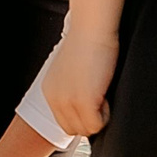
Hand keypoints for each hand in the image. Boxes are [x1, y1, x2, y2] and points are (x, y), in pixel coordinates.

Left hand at [48, 0, 123, 137]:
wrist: (92, 27)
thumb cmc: (88, 41)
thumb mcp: (72, 68)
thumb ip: (73, 87)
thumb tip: (88, 99)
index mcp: (49, 91)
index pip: (64, 121)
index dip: (83, 116)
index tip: (95, 102)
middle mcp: (54, 99)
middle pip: (74, 129)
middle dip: (90, 119)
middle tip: (102, 98)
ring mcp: (68, 102)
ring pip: (86, 129)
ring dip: (99, 117)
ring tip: (104, 94)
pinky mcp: (84, 102)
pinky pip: (97, 125)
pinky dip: (107, 115)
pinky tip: (107, 94)